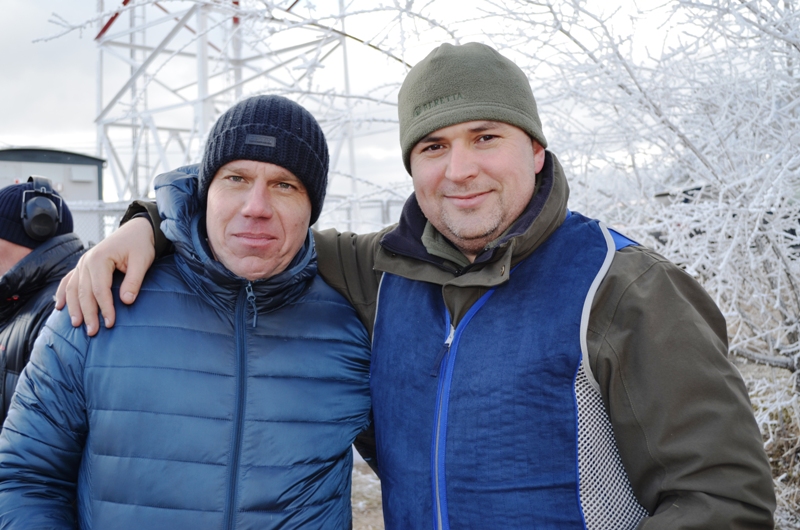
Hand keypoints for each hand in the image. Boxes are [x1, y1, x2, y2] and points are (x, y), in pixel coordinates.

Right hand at [55, 217, 155, 335]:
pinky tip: (59, 306)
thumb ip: (134, 281)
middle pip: (84, 292)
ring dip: (73, 307)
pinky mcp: (83, 266)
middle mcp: (86, 261)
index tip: (110, 323)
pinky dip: (63, 293)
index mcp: (99, 258)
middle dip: (88, 313)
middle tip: (92, 332)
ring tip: (76, 324)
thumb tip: (126, 301)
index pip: (99, 289)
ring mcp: (82, 263)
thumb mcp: (142, 261)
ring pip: (73, 288)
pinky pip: (69, 280)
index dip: (104, 308)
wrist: (136, 230)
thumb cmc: (140, 245)